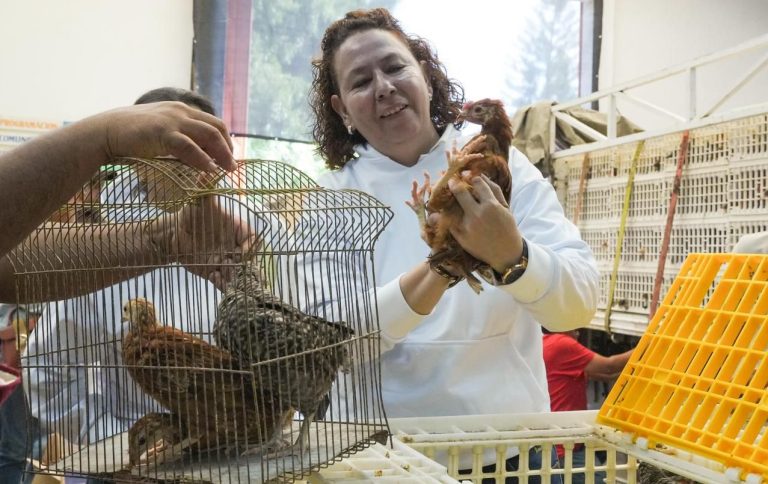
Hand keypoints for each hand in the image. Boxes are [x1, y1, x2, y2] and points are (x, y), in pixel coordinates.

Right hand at [92, 101, 236, 171]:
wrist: (106, 130)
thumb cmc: (132, 135)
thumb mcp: (161, 130)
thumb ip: (178, 137)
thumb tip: (195, 154)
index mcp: (182, 110)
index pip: (213, 123)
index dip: (225, 141)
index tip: (229, 157)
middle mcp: (181, 112)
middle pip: (216, 128)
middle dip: (228, 148)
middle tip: (232, 166)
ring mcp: (172, 120)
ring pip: (208, 135)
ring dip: (222, 154)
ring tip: (227, 170)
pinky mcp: (162, 132)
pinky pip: (189, 146)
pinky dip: (202, 159)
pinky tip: (209, 170)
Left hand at [151, 193, 257, 289]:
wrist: (174, 233)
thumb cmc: (191, 215)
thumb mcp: (199, 202)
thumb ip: (205, 189)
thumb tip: (205, 173)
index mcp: (238, 231)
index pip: (254, 240)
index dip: (251, 247)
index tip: (240, 253)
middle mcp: (235, 247)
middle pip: (250, 260)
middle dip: (244, 267)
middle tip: (233, 267)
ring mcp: (227, 261)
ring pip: (239, 274)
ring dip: (235, 277)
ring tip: (225, 277)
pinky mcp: (216, 272)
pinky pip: (225, 283)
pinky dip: (223, 284)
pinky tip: (214, 278)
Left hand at [442, 174, 523, 271]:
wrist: (506, 253)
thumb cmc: (507, 228)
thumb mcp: (505, 207)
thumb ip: (494, 190)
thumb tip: (481, 175)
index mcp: (491, 205)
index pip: (477, 183)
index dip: (471, 178)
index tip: (467, 177)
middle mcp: (478, 214)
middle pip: (460, 192)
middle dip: (454, 184)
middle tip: (450, 182)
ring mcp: (468, 226)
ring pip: (450, 207)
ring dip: (446, 200)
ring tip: (443, 197)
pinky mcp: (461, 237)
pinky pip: (447, 223)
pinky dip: (441, 217)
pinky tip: (439, 213)